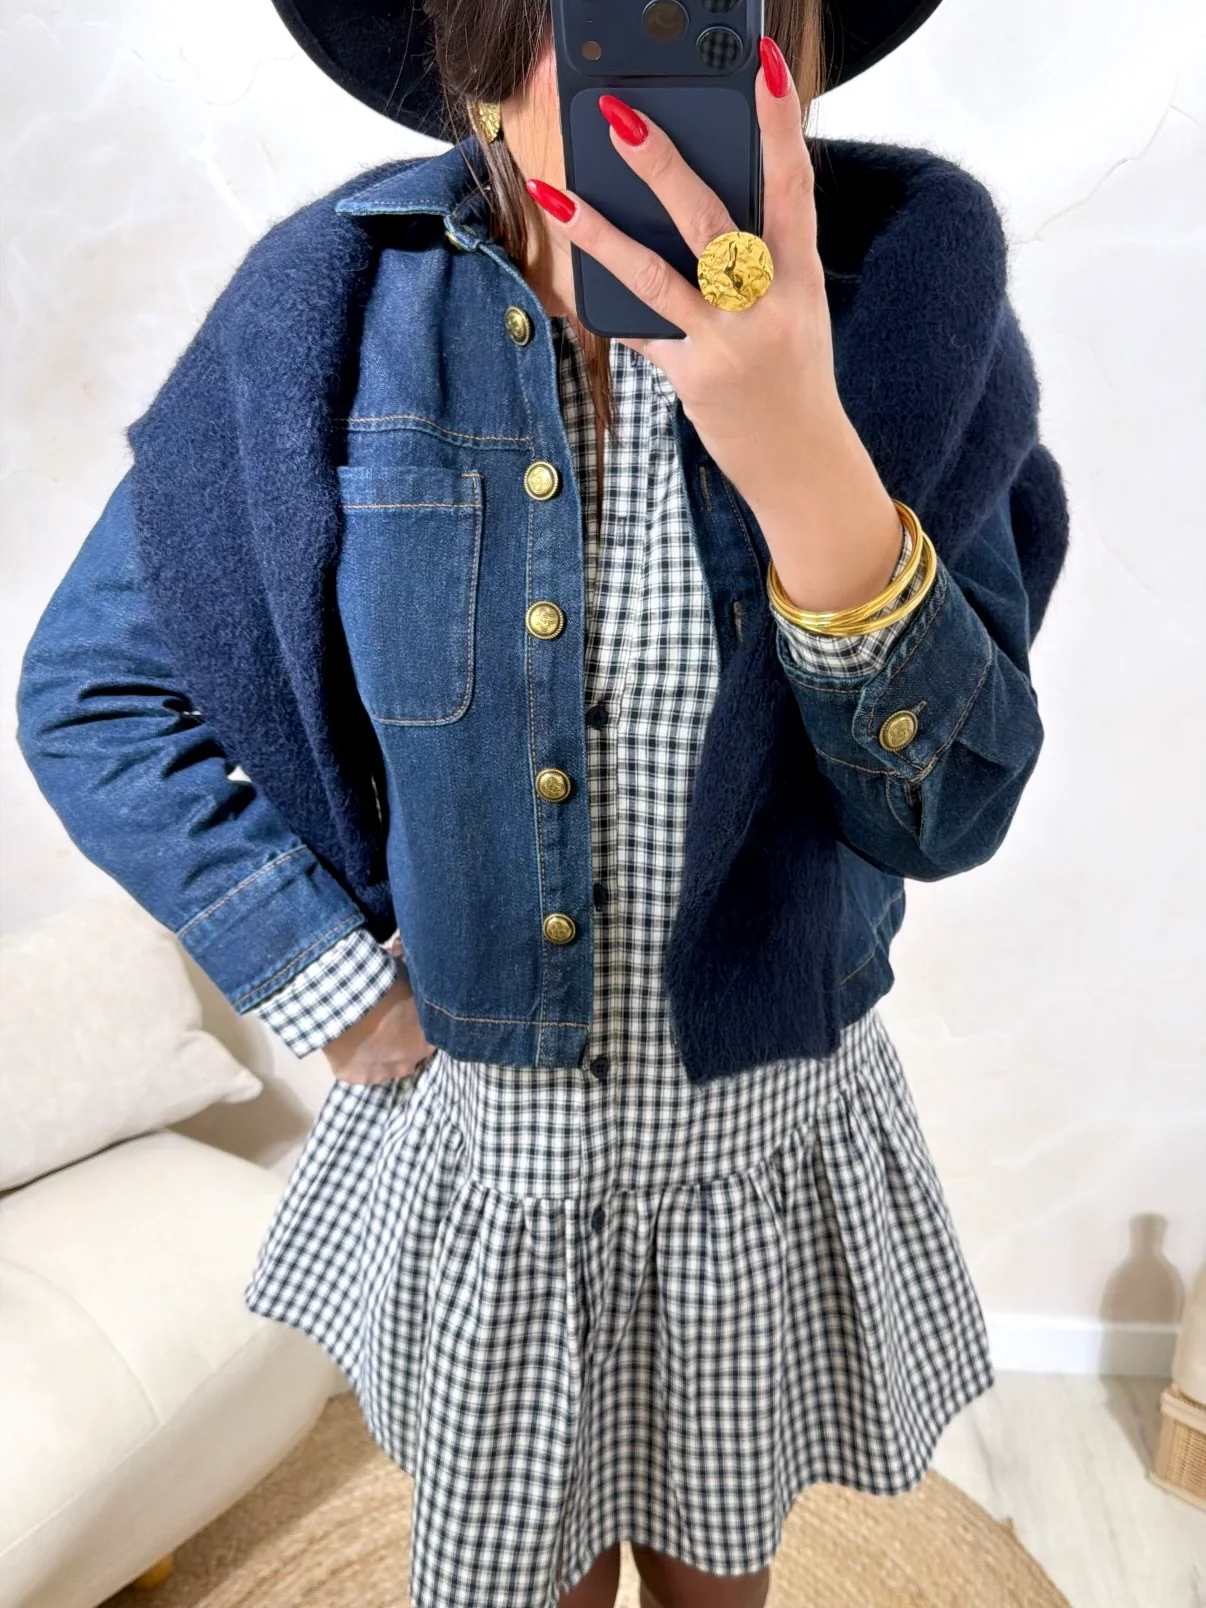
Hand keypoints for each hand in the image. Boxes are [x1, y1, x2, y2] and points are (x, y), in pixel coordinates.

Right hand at [324, 939, 435, 1085]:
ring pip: (383, 1066)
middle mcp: (408, 1063)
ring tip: (365, 1032)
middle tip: (386, 1021)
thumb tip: (418, 961)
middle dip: (400, 1041)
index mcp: (427, 1041)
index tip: (408, 1014)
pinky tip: (348, 1041)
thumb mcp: (410, 977)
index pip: (431, 1037)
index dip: (418, 1025)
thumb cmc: (384, 983)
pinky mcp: (354, 1077)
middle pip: (408, 1055)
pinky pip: (357, 1070)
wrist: (346, 997)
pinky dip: (353, 1057)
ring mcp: (380, 1073)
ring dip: (378, 1053)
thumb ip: (419, 981)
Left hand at [525, 35, 904, 614]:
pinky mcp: (696, 379)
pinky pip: (642, 332)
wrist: (806, 468)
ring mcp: (729, 344)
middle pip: (711, 221)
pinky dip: (609, 305)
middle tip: (620, 117)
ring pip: (657, 274)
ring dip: (601, 232)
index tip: (766, 66)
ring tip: (557, 192)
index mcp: (801, 276)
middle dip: (663, 165)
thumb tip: (691, 211)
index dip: (780, 124)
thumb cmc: (793, 382)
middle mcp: (768, 305)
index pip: (793, 185)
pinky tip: (570, 276)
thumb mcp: (794, 313)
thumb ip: (758, 264)